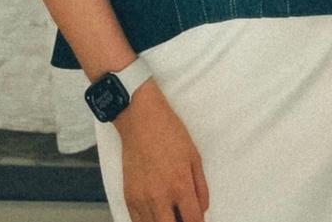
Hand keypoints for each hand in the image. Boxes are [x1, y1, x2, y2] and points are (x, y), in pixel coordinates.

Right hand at [113, 78, 209, 221]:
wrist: (141, 119)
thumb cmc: (169, 133)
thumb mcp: (194, 156)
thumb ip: (201, 187)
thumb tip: (202, 210)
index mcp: (180, 185)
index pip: (193, 221)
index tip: (196, 220)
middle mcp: (160, 197)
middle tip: (183, 216)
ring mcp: (142, 199)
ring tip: (170, 214)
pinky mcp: (129, 197)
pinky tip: (156, 214)